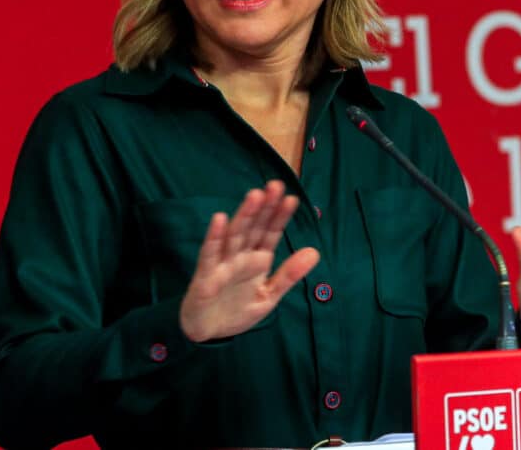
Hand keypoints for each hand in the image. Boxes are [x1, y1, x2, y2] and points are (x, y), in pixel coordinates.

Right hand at [179, 180, 318, 341]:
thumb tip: (315, 252)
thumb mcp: (269, 295)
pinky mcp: (206, 276)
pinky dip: (215, 237)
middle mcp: (241, 256)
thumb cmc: (236, 310)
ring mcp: (223, 264)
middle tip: (275, 185)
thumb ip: (290, 275)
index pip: (271, 233)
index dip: (280, 216)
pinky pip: (210, 254)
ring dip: (244, 215)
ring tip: (255, 196)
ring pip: (235, 235)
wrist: (208, 334)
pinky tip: (220, 219)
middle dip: (264, 207)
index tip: (292, 198)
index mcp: (257, 259)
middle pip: (254, 227)